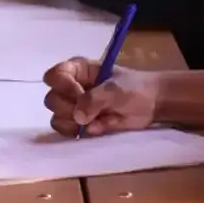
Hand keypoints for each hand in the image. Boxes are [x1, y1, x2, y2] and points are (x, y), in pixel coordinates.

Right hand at [43, 58, 157, 137]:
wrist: (151, 105)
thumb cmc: (134, 88)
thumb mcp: (116, 89)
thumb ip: (95, 99)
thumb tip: (78, 116)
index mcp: (77, 70)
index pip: (54, 76)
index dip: (64, 87)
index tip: (80, 94)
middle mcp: (70, 87)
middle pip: (52, 100)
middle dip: (70, 108)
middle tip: (92, 111)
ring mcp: (73, 107)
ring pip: (56, 117)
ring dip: (74, 122)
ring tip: (96, 120)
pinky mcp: (78, 124)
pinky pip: (65, 131)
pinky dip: (79, 132)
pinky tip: (97, 127)